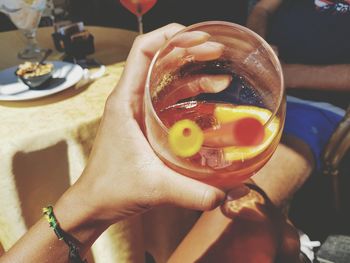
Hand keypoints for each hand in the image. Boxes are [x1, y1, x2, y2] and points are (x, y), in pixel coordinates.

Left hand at [55, 24, 225, 226]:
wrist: (94, 203)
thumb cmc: (110, 189)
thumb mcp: (154, 187)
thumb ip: (192, 193)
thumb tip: (224, 195)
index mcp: (125, 103)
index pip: (142, 51)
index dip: (169, 36)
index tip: (197, 35)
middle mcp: (130, 101)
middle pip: (159, 60)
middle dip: (189, 50)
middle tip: (216, 51)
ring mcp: (137, 111)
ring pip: (165, 79)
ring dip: (192, 72)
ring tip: (220, 75)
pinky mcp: (144, 124)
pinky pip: (167, 99)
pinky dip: (188, 94)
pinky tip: (208, 100)